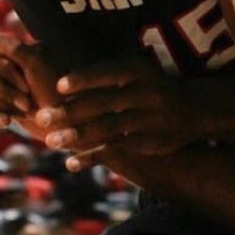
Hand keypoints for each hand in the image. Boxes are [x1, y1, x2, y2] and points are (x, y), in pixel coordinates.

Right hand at [0, 29, 57, 139]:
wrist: (72, 124)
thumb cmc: (58, 92)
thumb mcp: (36, 64)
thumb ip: (11, 46)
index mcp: (24, 58)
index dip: (9, 74)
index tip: (28, 86)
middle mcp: (17, 72)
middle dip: (8, 92)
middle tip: (28, 103)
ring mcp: (14, 93)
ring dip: (6, 104)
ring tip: (26, 112)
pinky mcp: (13, 112)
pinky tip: (6, 122)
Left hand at [36, 57, 199, 165]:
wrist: (193, 110)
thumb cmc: (150, 88)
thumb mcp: (136, 73)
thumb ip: (105, 77)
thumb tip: (57, 86)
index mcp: (139, 71)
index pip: (107, 73)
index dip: (83, 80)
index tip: (58, 87)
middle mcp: (147, 93)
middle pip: (103, 103)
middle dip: (70, 112)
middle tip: (41, 119)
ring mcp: (150, 119)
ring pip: (108, 128)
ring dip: (77, 136)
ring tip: (50, 142)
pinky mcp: (151, 142)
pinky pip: (117, 150)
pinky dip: (93, 157)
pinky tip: (72, 163)